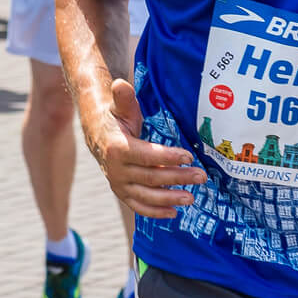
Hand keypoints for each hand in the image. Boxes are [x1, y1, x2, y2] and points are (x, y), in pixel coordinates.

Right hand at [87, 79, 207, 218]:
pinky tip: (174, 213)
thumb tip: (120, 84)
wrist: (97, 135)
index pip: (146, 156)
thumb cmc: (115, 119)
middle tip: (201, 177)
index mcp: (117, 148)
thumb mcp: (120, 107)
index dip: (167, 157)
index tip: (188, 156)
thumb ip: (123, 98)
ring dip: (170, 199)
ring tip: (191, 198)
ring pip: (146, 195)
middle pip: (151, 177)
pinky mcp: (122, 193)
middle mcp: (116, 170)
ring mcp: (119, 184)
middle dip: (178, 178)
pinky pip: (138, 206)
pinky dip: (155, 212)